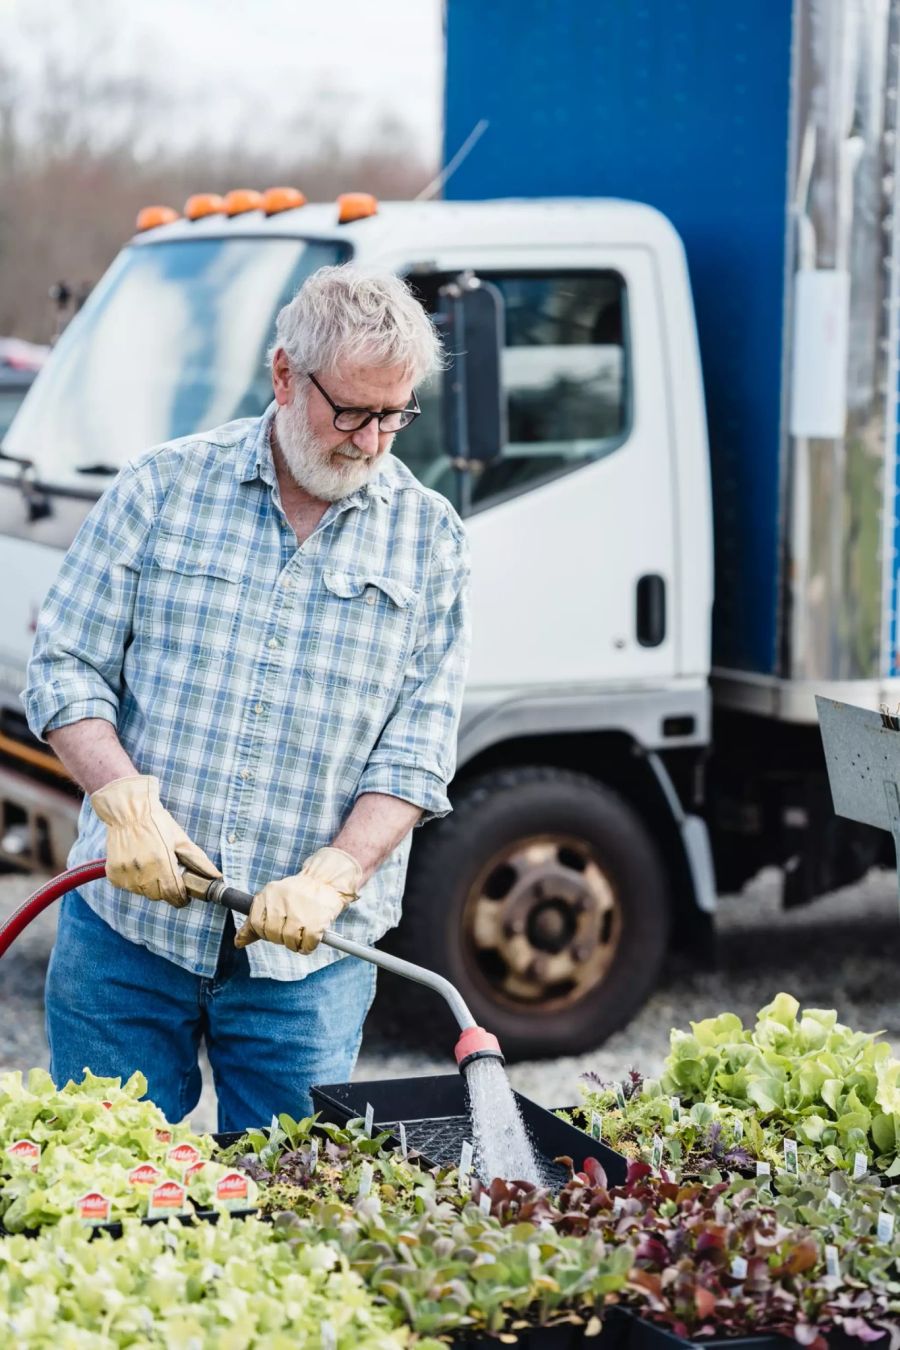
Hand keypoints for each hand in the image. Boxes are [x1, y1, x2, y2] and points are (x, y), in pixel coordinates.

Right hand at [91, 774, 220, 906]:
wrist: (128, 812)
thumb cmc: (157, 823)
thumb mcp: (181, 839)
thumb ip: (198, 861)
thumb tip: (216, 876)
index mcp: (162, 862)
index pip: (173, 894)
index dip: (181, 898)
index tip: (184, 896)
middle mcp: (143, 871)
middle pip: (159, 896)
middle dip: (166, 889)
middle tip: (166, 872)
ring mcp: (126, 874)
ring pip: (143, 893)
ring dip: (150, 885)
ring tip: (150, 865)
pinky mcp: (113, 874)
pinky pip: (128, 887)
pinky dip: (134, 881)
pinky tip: (137, 865)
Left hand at [234, 846, 361, 953]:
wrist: (327, 881)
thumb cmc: (297, 894)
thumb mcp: (273, 900)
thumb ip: (255, 921)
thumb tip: (237, 942)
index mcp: (269, 893)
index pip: (255, 923)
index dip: (264, 931)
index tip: (274, 929)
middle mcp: (282, 900)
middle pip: (272, 934)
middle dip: (280, 938)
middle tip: (289, 932)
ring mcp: (300, 910)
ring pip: (288, 940)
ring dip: (294, 944)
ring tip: (301, 935)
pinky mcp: (317, 921)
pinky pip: (307, 944)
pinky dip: (308, 946)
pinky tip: (311, 939)